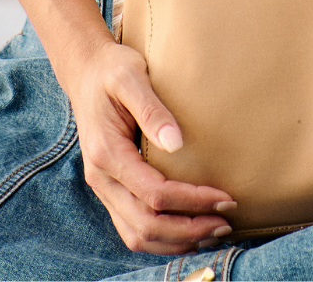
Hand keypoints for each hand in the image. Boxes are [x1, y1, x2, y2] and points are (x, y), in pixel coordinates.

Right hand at [55, 36, 234, 253]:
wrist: (86, 71)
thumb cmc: (112, 70)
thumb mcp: (131, 78)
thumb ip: (152, 110)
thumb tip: (176, 143)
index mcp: (107, 154)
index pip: (154, 194)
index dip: (191, 201)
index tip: (224, 198)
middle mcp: (101, 178)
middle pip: (145, 225)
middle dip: (188, 230)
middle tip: (226, 223)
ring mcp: (104, 187)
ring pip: (136, 235)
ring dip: (176, 241)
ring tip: (213, 233)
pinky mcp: (111, 189)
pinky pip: (132, 227)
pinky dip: (162, 238)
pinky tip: (189, 231)